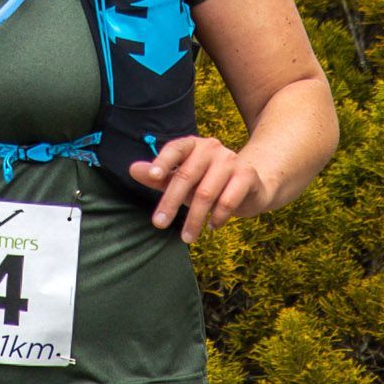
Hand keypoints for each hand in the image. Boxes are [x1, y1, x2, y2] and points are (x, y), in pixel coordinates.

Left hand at [128, 134, 268, 242]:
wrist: (250, 186)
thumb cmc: (207, 183)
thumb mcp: (182, 181)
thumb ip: (159, 177)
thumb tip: (133, 169)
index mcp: (193, 145)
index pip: (175, 149)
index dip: (163, 161)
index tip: (153, 176)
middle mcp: (211, 148)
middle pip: (186, 176)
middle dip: (171, 202)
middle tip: (159, 224)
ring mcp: (231, 160)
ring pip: (206, 193)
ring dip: (194, 219)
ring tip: (187, 237)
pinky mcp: (246, 175)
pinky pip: (228, 200)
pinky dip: (217, 217)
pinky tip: (212, 227)